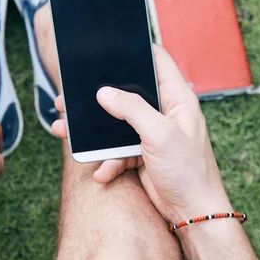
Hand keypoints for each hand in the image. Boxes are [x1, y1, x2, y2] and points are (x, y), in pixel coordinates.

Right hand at [51, 45, 231, 221]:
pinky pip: (117, 151)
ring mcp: (151, 133)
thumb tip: (105, 93)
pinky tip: (101, 171)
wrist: (193, 214)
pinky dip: (107, 161)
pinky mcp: (142, 154)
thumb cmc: (189, 172)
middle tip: (74, 94)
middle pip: (129, 93)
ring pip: (116, 123)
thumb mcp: (161, 134)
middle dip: (102, 96)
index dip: (137, 50)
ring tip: (67, 129)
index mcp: (177, 98)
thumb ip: (133, 109)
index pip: (158, 62)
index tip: (111, 45)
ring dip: (95, 130)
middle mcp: (164, 112)